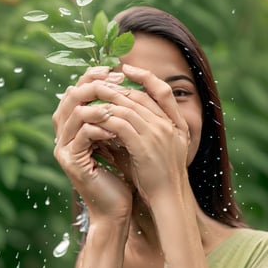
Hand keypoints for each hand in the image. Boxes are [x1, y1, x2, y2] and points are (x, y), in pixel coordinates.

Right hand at [52, 66, 132, 221]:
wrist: (116, 207)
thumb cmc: (119, 173)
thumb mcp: (116, 140)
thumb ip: (112, 117)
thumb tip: (122, 88)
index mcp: (73, 126)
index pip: (76, 91)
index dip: (93, 77)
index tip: (115, 71)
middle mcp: (63, 135)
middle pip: (71, 96)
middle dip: (95, 85)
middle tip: (116, 81)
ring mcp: (64, 148)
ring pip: (74, 113)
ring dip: (98, 104)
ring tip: (119, 104)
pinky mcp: (70, 162)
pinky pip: (83, 135)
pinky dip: (100, 128)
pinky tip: (116, 128)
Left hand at [95, 64, 191, 203]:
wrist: (170, 200)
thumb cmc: (161, 178)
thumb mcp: (159, 150)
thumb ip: (146, 131)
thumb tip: (121, 119)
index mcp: (178, 124)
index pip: (162, 91)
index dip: (144, 76)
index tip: (126, 68)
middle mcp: (169, 125)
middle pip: (140, 95)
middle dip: (117, 86)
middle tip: (97, 81)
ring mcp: (158, 134)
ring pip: (128, 107)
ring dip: (107, 100)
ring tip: (90, 95)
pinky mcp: (144, 145)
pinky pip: (120, 124)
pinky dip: (106, 118)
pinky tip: (93, 117)